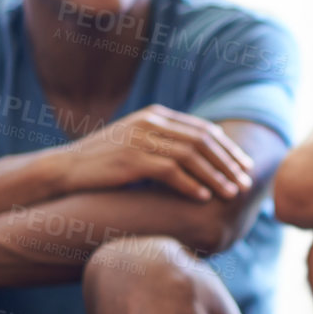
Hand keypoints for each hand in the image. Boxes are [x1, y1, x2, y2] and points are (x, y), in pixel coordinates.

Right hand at [56, 104, 253, 200]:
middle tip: (246, 182)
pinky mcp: (130, 160)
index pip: (203, 129)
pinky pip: (170, 171)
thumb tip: (200, 159)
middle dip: (228, 163)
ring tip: (232, 193)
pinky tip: (204, 197)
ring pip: (190, 156)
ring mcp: (140, 140)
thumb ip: (165, 144)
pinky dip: (190, 184)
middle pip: (202, 141)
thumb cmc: (104, 163)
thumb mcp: (137, 145)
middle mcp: (150, 123)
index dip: (228, 149)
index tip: (245, 166)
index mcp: (155, 116)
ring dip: (215, 176)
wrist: (65, 169)